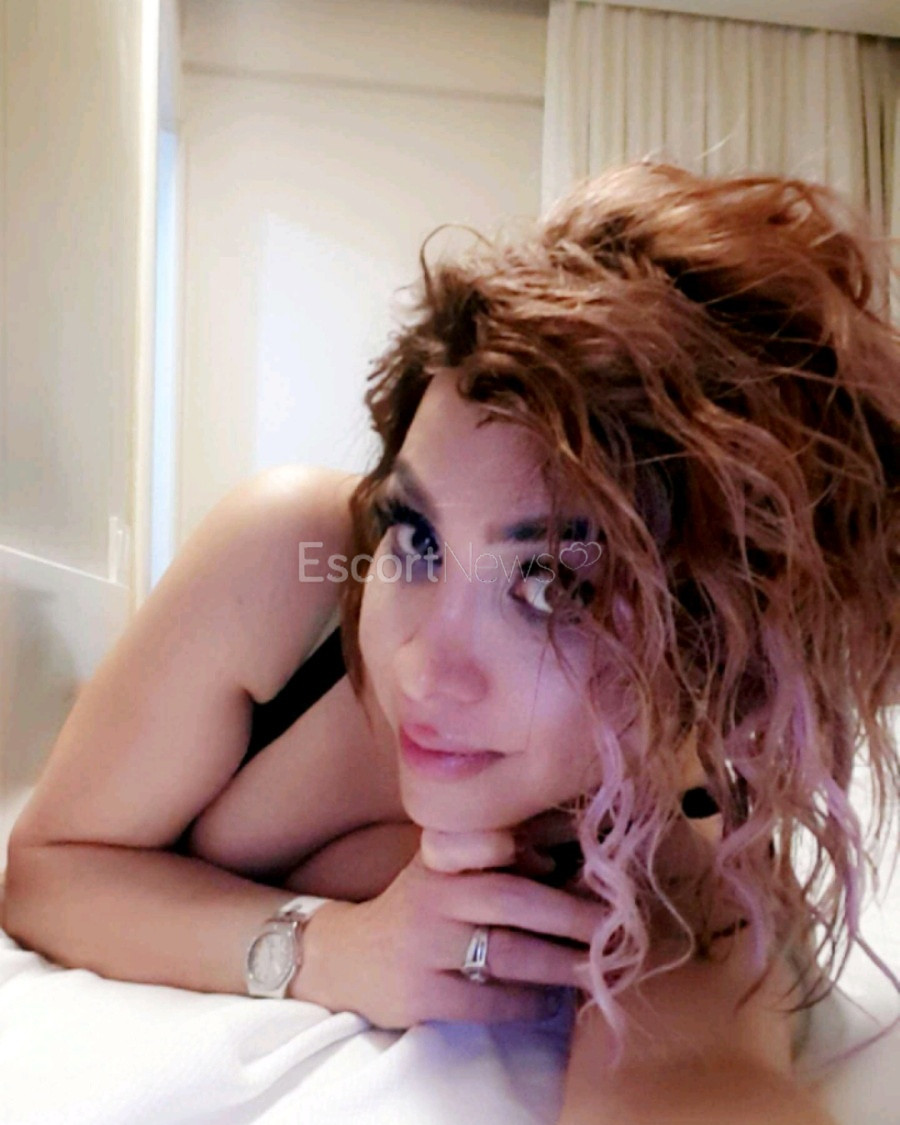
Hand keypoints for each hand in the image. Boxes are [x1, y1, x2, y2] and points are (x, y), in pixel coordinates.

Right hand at [292, 831, 598, 1028]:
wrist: (347, 958)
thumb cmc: (418, 907)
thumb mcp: (444, 868)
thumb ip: (494, 857)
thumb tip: (562, 858)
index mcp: (443, 857)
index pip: (500, 845)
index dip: (549, 855)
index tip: (597, 872)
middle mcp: (433, 894)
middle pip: (514, 900)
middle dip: (573, 915)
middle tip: (618, 928)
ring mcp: (425, 946)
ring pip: (509, 954)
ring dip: (562, 964)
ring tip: (598, 969)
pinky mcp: (422, 995)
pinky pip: (490, 1001)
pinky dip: (529, 1002)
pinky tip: (550, 1000)